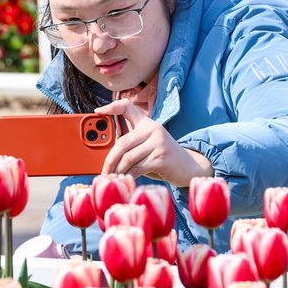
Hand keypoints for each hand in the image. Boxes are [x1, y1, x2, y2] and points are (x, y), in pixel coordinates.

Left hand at [95, 99, 213, 186]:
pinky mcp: (161, 157)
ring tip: (114, 178)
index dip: (111, 106)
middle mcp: (153, 129)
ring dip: (118, 171)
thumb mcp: (147, 146)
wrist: (189, 167)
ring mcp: (158, 142)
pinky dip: (129, 176)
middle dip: (110, 160)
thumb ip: (132, 145)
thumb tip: (107, 157)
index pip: (127, 106)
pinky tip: (126, 180)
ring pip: (128, 158)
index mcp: (147, 123)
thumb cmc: (162, 158)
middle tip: (104, 172)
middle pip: (122, 142)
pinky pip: (137, 168)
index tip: (98, 111)